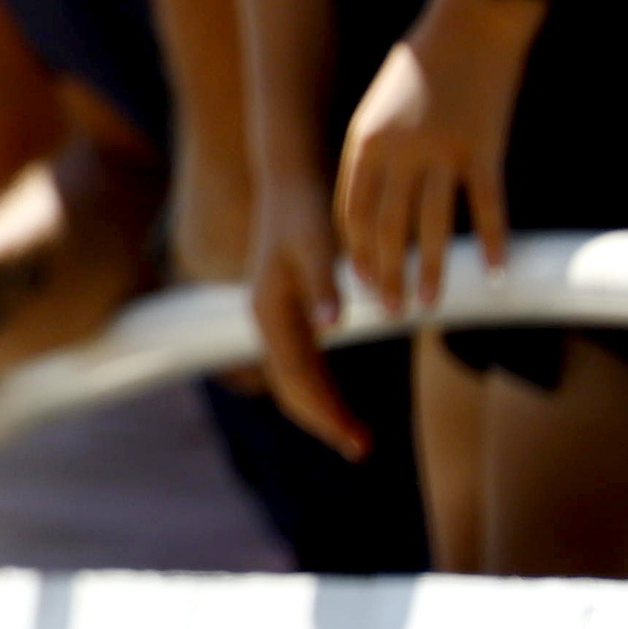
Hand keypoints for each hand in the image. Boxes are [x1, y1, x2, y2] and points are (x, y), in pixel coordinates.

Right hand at [246, 168, 365, 458]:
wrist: (290, 180)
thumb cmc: (305, 210)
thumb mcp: (316, 245)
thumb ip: (323, 286)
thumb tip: (329, 328)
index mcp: (269, 311)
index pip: (297, 379)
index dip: (326, 413)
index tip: (356, 441)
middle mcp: (264, 319)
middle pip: (290, 386)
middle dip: (324, 420)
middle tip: (363, 449)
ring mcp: (272, 315)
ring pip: (293, 377)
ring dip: (321, 407)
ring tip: (355, 432)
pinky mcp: (285, 309)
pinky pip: (298, 361)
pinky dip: (318, 385)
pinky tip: (338, 395)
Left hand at [335, 0, 533, 313]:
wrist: (471, 19)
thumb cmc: (424, 61)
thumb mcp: (382, 105)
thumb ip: (376, 151)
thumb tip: (374, 199)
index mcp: (365, 139)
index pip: (351, 211)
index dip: (354, 253)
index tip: (359, 284)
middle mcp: (399, 150)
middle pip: (386, 227)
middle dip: (385, 274)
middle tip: (390, 312)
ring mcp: (443, 151)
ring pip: (433, 228)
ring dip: (431, 272)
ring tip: (428, 307)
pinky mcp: (486, 149)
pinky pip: (489, 208)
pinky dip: (495, 244)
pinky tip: (496, 274)